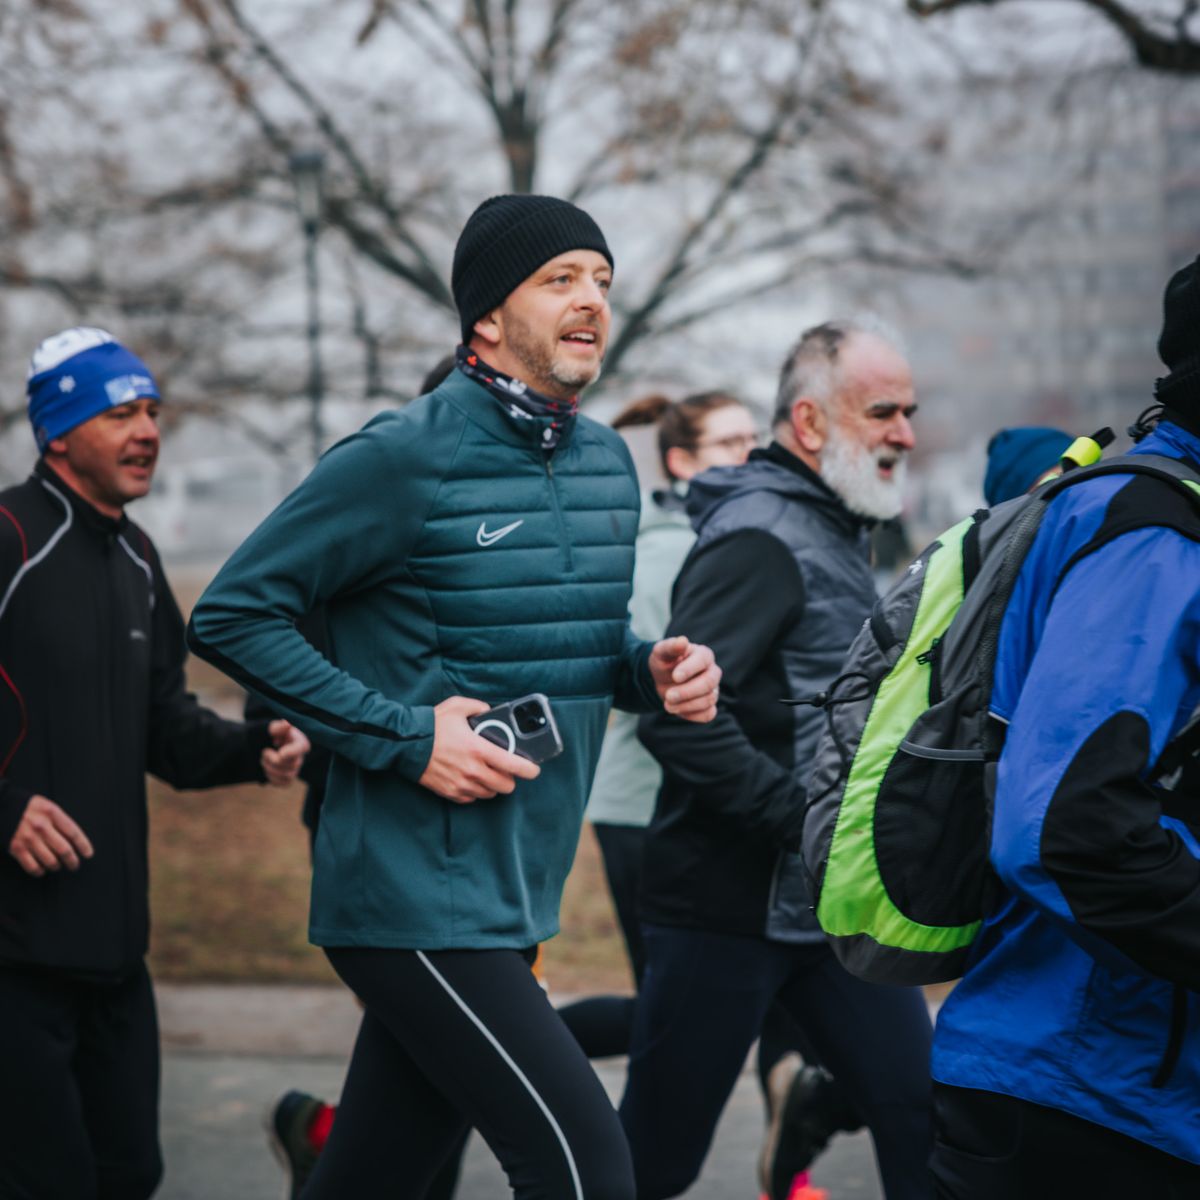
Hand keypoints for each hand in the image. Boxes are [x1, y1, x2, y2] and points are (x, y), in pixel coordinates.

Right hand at [8, 795, 93, 876]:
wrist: (1, 806)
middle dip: (72, 861)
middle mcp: (41, 826)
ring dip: (57, 866)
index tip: (88, 854)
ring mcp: (28, 838)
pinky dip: (39, 871)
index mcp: (51, 812)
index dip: (83, 845)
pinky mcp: (16, 848)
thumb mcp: (45, 805)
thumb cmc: (25, 806)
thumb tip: (72, 837)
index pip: (73, 832)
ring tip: (58, 866)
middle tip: (75, 865)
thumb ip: (58, 819)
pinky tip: (42, 870)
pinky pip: (32, 866)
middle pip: (64, 849)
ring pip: (50, 860)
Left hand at [261, 720, 310, 786]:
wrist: (262, 745)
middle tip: (264, 752)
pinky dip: (273, 779)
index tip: (281, 753)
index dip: (292, 752)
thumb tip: (287, 724)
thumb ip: (278, 727)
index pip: (301, 748)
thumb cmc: (270, 735)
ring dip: (271, 769)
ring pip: (288, 776)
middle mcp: (300, 756)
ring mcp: (295, 768)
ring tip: (263, 760)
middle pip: (293, 765)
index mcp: (299, 741)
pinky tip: (267, 770)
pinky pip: (284, 783)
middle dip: (274, 761)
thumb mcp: (272, 728)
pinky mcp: (288, 778)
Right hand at [419, 696, 540, 803]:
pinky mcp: (450, 793)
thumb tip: (488, 711)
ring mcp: (462, 784)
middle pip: (505, 786)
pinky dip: (476, 791)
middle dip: (510, 778)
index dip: (529, 770)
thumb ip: (478, 707)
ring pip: (490, 793)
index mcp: (479, 749)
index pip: (514, 766)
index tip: (534, 770)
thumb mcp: (457, 706)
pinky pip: (472, 798)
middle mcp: (473, 770)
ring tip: (488, 773)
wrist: (405, 744)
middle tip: (506, 769)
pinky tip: (472, 780)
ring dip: (493, 785)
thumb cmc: (432, 725)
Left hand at [649, 636, 720, 723]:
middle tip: (668, 696)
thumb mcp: (661, 652)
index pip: (703, 660)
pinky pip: (708, 714)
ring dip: (686, 705)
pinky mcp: (710, 706)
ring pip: (709, 700)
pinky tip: (677, 709)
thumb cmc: (664, 662)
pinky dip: (692, 715)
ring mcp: (713, 690)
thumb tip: (683, 641)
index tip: (675, 676)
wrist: (662, 680)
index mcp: (704, 654)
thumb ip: (671, 646)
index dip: (690, 669)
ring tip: (667, 705)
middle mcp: (713, 672)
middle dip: (687, 691)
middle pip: (709, 683)